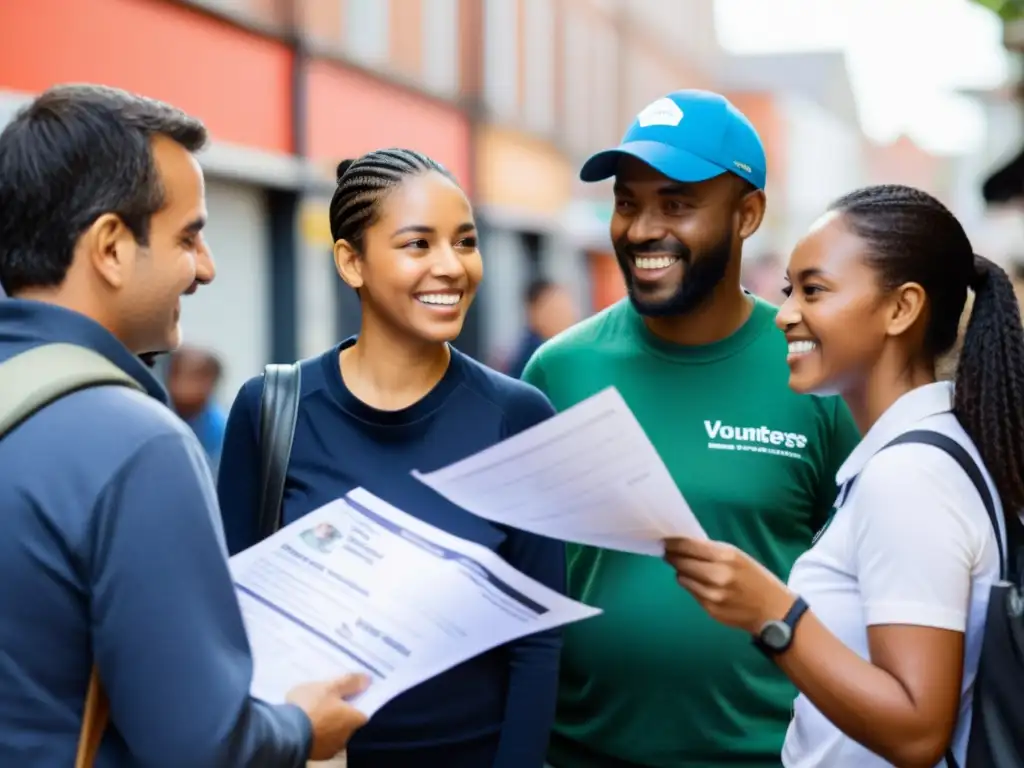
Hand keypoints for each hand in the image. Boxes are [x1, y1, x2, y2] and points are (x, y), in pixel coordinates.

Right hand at [287, 674, 370, 760]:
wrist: (286, 733)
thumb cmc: (311, 706)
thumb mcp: (330, 687)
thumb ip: (349, 682)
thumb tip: (368, 679)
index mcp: (353, 720)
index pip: (363, 711)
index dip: (355, 702)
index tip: (346, 694)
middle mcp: (346, 737)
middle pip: (348, 722)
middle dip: (340, 713)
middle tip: (327, 700)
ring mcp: (331, 748)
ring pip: (334, 732)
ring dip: (327, 724)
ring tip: (313, 711)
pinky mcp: (316, 755)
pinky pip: (320, 740)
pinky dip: (316, 733)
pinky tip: (306, 724)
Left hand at [663, 537, 795, 634]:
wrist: (774, 612)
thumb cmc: (756, 579)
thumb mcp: (739, 558)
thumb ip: (713, 552)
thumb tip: (685, 545)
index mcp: (727, 556)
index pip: (688, 546)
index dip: (673, 543)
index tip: (664, 540)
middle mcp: (718, 575)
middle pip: (681, 562)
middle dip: (672, 556)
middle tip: (667, 552)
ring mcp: (713, 595)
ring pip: (682, 578)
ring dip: (681, 571)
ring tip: (685, 567)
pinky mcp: (710, 609)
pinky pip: (691, 592)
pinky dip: (691, 585)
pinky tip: (698, 583)